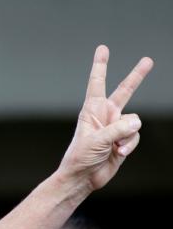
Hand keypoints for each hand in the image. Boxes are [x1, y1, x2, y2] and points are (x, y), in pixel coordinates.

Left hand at [58, 45, 152, 190]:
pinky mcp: (124, 139)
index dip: (100, 66)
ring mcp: (116, 127)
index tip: (102, 49)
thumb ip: (118, 130)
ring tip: (113, 148)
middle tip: (148, 60)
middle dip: (136, 76)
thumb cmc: (80, 158)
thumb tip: (136, 123)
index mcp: (92, 111)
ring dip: (126, 137)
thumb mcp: (97, 141)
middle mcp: (105, 115)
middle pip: (125, 91)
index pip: (97, 83)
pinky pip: (135, 137)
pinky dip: (129, 146)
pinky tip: (118, 154)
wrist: (83, 178)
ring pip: (134, 122)